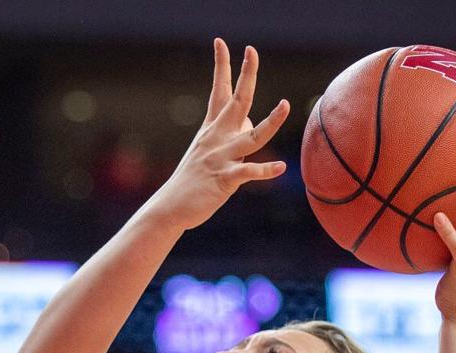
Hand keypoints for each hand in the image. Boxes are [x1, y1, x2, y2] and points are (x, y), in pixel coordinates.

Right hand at [149, 39, 289, 231]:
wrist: (171, 207)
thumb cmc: (192, 181)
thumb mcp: (208, 153)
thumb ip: (232, 136)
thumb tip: (251, 124)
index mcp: (211, 129)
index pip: (218, 91)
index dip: (221, 66)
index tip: (220, 42)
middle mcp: (217, 138)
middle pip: (237, 101)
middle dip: (246, 76)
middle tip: (251, 51)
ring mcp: (222, 158)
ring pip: (252, 136)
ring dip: (271, 121)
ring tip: (285, 105)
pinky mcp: (225, 180)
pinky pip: (249, 173)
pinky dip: (265, 171)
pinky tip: (281, 168)